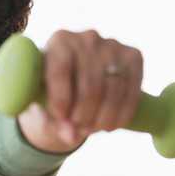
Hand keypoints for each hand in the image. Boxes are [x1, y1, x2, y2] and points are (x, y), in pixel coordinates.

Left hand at [18, 29, 143, 152]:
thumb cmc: (49, 90)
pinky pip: (132, 90)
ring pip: (114, 90)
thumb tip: (71, 137)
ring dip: (103, 118)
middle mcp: (86, 38)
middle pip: (90, 84)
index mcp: (58, 41)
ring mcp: (113, 45)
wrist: (75, 77)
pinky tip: (110, 126)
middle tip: (78, 129)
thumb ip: (50, 121)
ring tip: (91, 129)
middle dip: (84, 114)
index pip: (60, 69)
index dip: (61, 98)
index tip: (61, 118)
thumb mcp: (41, 103)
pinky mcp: (133, 56)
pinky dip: (123, 114)